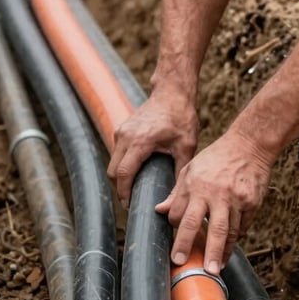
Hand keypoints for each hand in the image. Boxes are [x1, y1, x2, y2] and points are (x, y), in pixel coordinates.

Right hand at [108, 89, 198, 207]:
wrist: (172, 92)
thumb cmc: (182, 118)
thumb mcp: (186, 147)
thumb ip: (178, 176)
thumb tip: (168, 203)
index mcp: (140, 141)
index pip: (123, 173)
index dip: (123, 193)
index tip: (130, 207)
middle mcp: (126, 135)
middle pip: (112, 171)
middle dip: (119, 188)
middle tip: (132, 201)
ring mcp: (121, 131)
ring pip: (112, 162)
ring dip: (120, 177)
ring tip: (135, 188)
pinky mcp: (121, 129)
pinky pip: (116, 152)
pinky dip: (122, 164)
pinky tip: (136, 170)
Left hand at [159, 130, 270, 274]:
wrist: (249, 145)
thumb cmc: (216, 157)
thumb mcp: (191, 169)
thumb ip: (176, 192)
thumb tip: (160, 211)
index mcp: (196, 185)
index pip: (182, 217)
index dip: (178, 234)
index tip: (176, 249)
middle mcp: (216, 193)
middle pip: (210, 227)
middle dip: (204, 250)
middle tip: (201, 271)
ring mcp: (236, 199)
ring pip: (229, 231)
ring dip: (222, 252)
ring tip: (216, 268)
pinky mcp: (252, 202)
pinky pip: (242, 226)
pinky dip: (235, 238)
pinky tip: (228, 249)